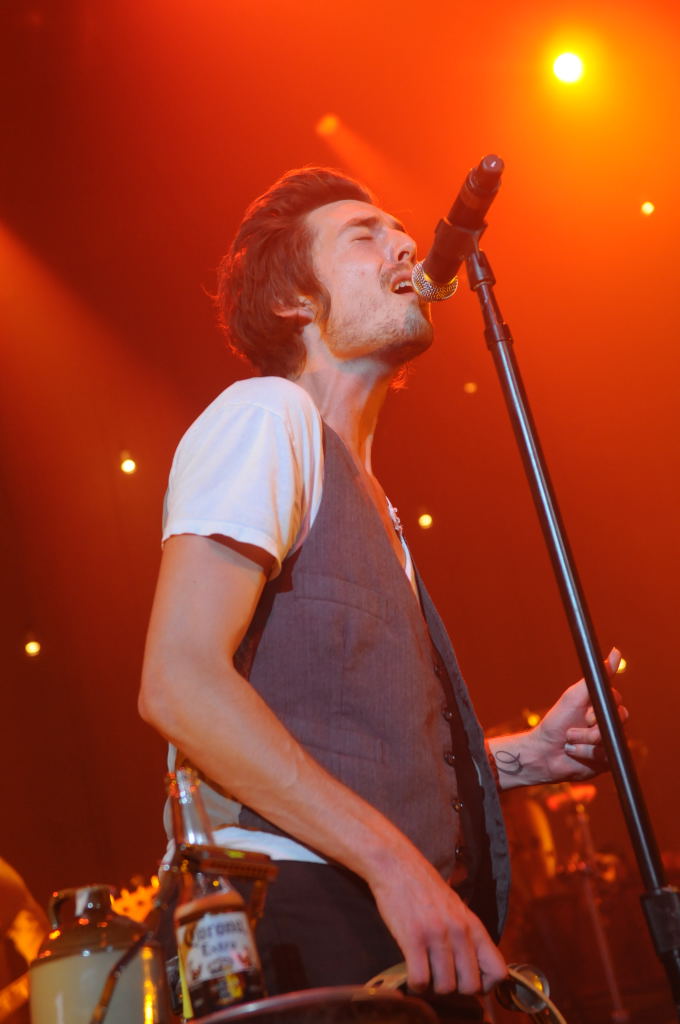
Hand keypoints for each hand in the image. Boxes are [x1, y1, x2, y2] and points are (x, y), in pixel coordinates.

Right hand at [368, 848, 506, 994]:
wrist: (397, 866)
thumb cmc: (425, 889)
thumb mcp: (457, 909)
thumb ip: (468, 936)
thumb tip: (477, 969)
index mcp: (474, 925)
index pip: (498, 971)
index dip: (486, 985)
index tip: (468, 981)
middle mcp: (459, 931)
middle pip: (471, 986)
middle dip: (456, 990)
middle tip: (442, 978)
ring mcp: (437, 935)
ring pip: (446, 987)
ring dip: (434, 988)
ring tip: (425, 973)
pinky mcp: (413, 938)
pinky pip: (421, 980)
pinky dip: (416, 985)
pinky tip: (412, 973)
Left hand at [530, 646, 628, 781]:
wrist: (544, 751)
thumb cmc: (557, 721)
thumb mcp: (576, 695)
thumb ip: (596, 676)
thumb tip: (616, 653)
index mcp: (602, 707)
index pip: (615, 702)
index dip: (600, 710)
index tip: (585, 714)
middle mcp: (608, 723)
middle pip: (618, 721)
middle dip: (592, 728)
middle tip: (572, 730)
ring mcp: (609, 741)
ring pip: (610, 739)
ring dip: (585, 740)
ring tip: (569, 741)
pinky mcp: (607, 759)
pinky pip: (606, 756)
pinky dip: (586, 753)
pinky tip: (573, 752)